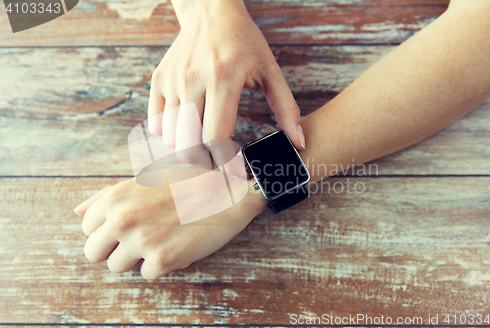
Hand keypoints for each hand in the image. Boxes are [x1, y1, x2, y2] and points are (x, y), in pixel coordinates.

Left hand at [73, 177, 266, 279]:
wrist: (228, 193)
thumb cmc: (187, 182)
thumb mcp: (145, 179)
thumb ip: (107, 195)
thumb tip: (76, 212)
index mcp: (116, 197)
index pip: (87, 228)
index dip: (108, 229)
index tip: (129, 225)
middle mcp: (123, 218)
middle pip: (92, 253)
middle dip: (113, 249)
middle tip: (140, 239)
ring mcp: (142, 240)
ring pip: (117, 266)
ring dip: (137, 258)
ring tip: (161, 239)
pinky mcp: (162, 259)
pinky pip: (147, 274)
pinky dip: (162, 264)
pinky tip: (178, 245)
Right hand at [147, 0, 305, 170]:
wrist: (211, 12)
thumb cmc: (245, 43)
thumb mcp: (270, 71)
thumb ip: (286, 108)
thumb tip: (298, 142)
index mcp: (223, 79)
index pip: (215, 137)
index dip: (224, 162)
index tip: (234, 169)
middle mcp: (192, 80)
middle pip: (189, 145)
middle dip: (206, 161)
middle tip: (219, 159)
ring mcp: (172, 81)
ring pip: (170, 140)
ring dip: (188, 149)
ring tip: (205, 142)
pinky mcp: (159, 80)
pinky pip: (156, 125)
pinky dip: (170, 135)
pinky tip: (189, 128)